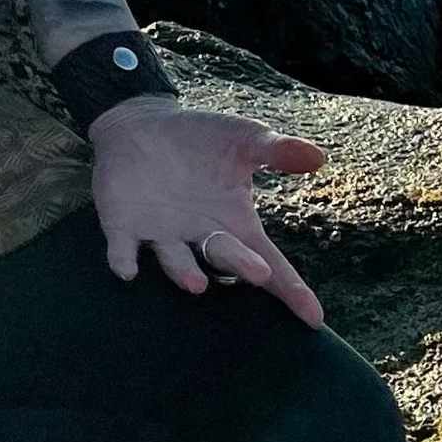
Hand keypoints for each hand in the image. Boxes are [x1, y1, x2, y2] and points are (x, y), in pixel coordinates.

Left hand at [88, 99, 326, 325]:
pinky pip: (122, 247)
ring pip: (175, 261)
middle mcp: (200, 236)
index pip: (269, 262)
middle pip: (224, 258)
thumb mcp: (242, 139)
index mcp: (233, 224)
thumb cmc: (201, 140)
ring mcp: (161, 234)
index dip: (291, 289)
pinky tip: (126, 270)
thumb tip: (318, 157)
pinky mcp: (123, 224)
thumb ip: (276, 150)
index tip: (313, 318)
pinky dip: (123, 258)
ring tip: (197, 284)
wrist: (142, 124)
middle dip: (241, 266)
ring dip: (184, 272)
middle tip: (259, 274)